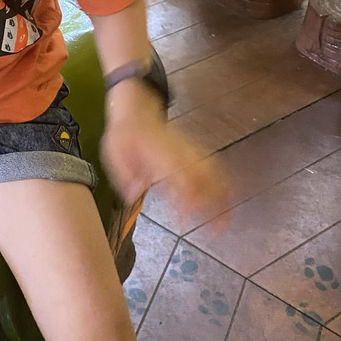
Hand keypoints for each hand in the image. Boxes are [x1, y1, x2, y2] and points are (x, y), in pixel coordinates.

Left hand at [100, 82, 229, 220]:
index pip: (180, 180)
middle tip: (216, 230)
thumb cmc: (124, 135)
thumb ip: (124, 174)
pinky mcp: (193, 151)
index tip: (186, 223)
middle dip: (214, 204)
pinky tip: (228, 199)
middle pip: (205, 179)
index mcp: (160, 156)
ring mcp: (189, 151)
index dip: (186, 202)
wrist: (137, 109)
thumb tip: (135, 194)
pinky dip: (224, 183)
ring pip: (215, 173)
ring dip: (223, 196)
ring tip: (226, 221)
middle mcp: (180, 154)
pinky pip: (214, 166)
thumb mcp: (113, 151)